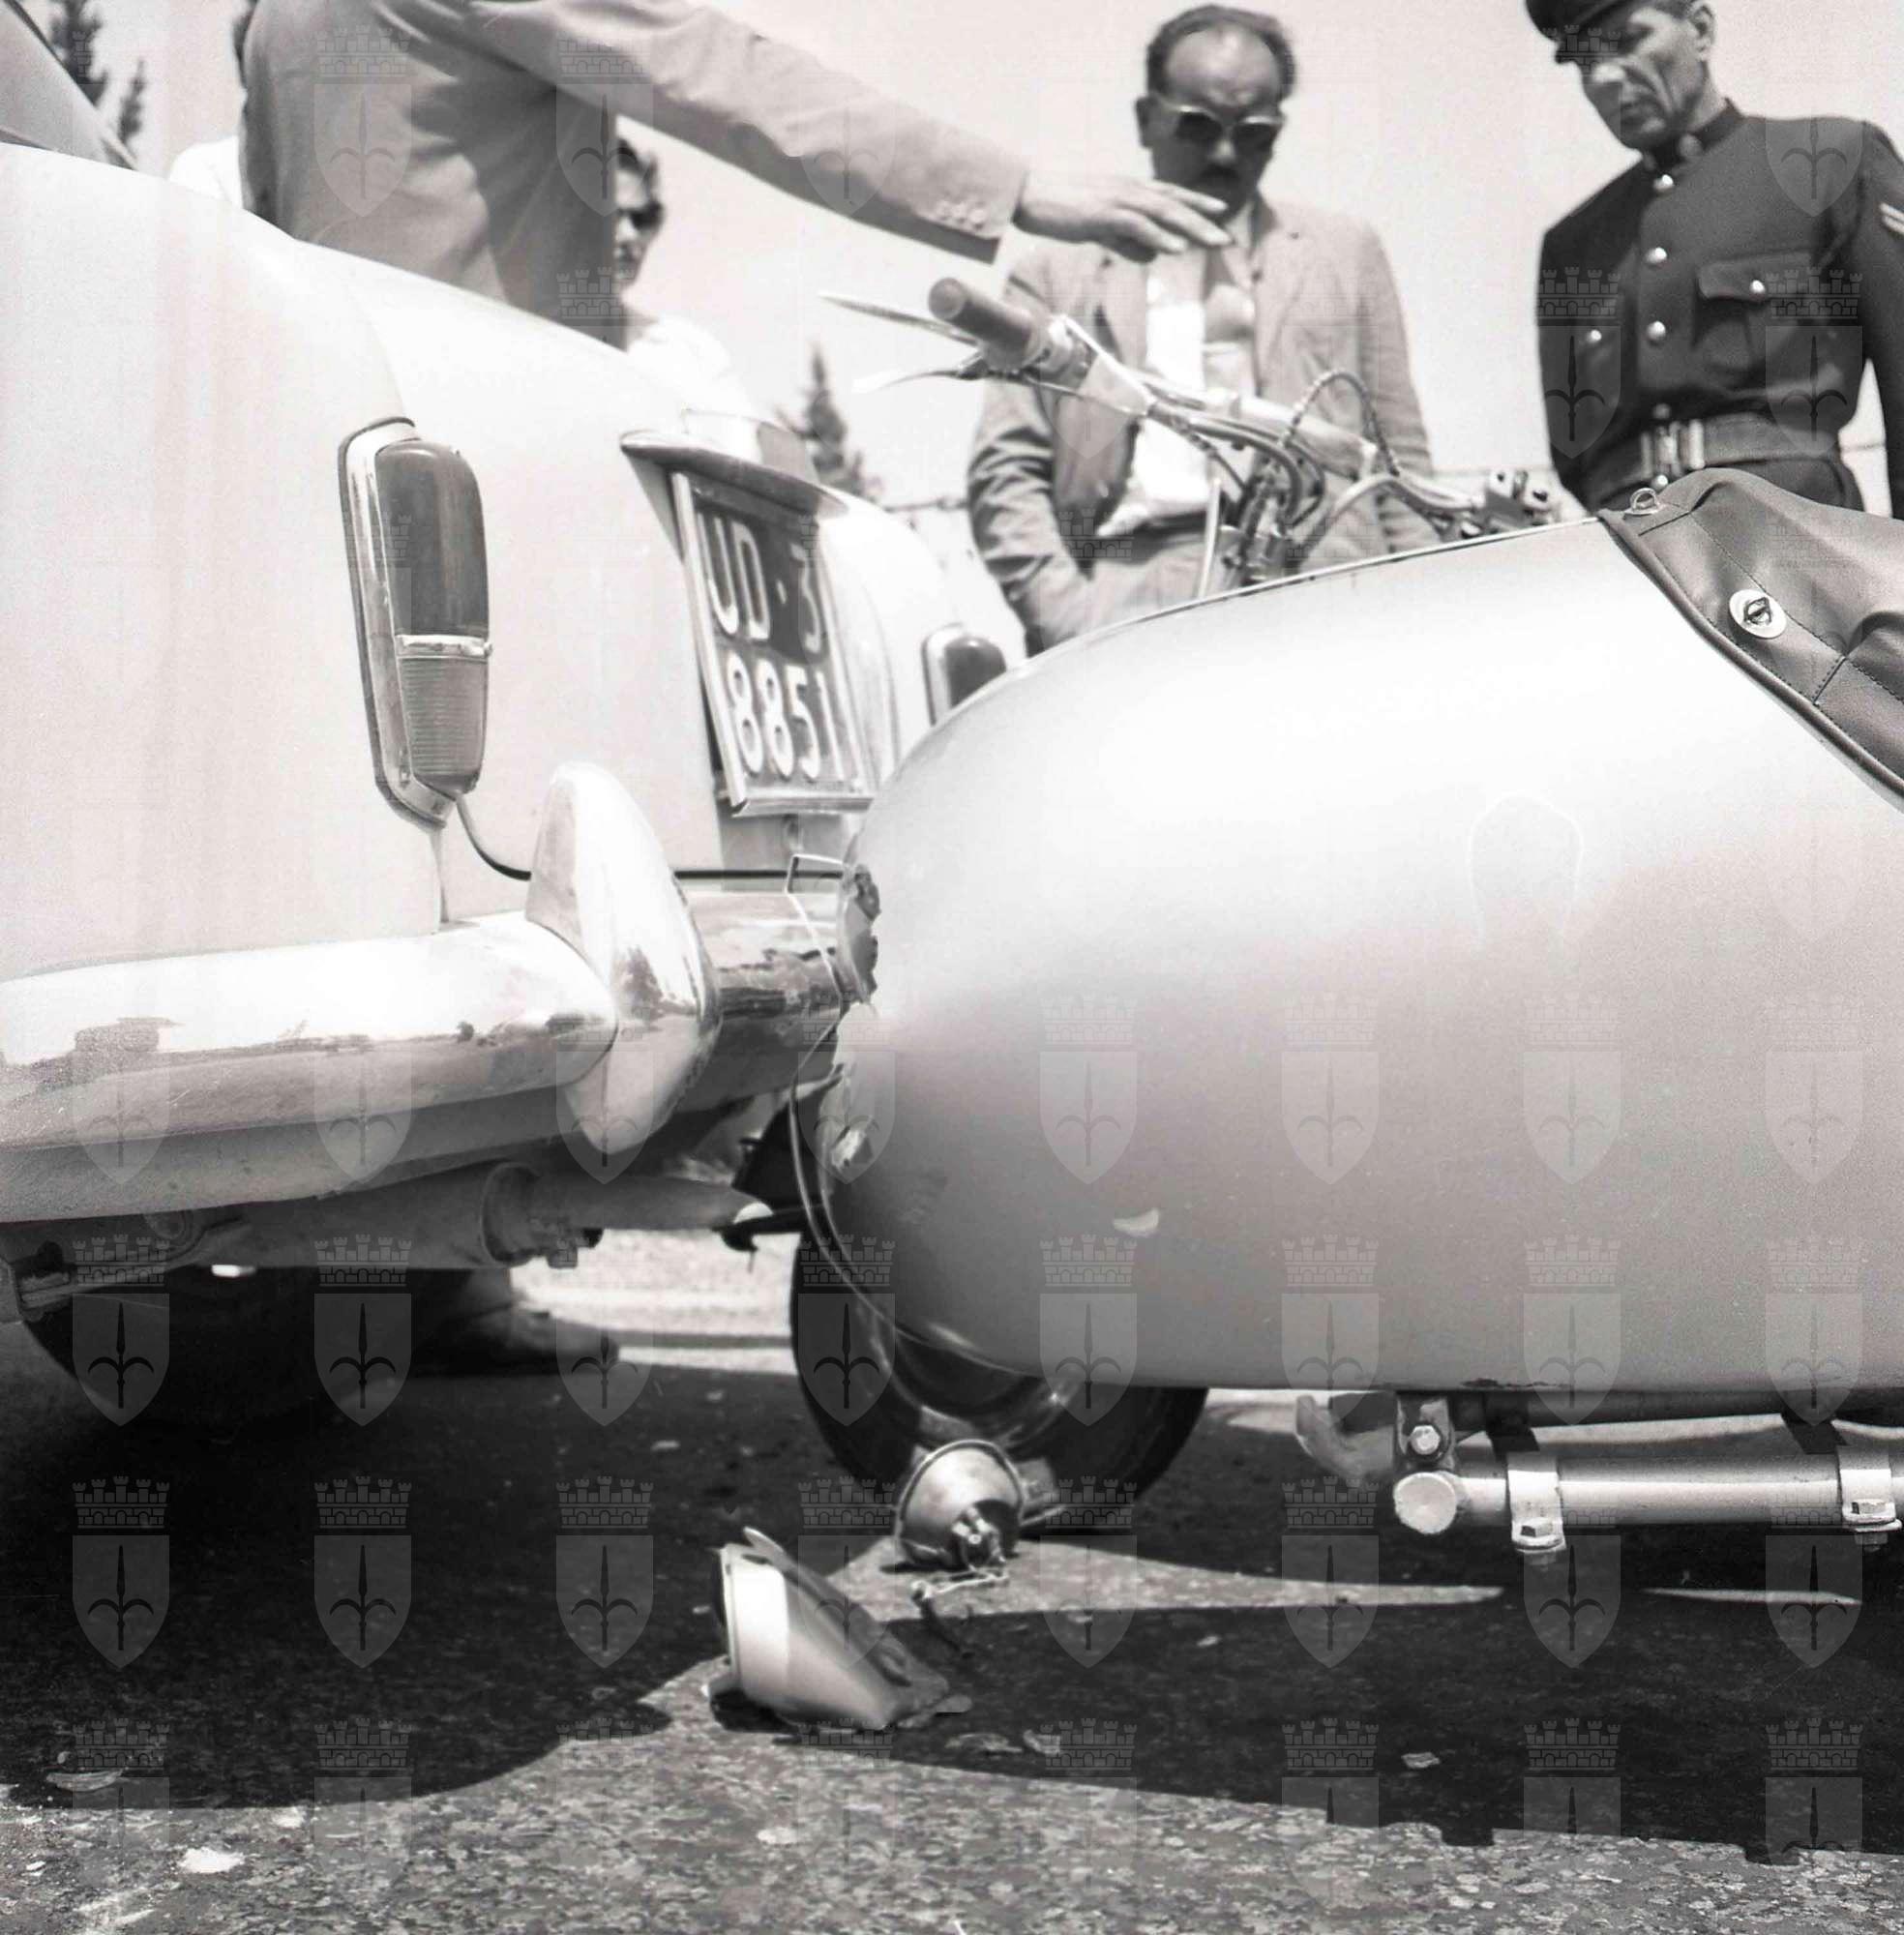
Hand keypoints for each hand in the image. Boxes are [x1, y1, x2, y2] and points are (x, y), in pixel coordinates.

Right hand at [1014, 172, 1229, 260]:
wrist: (1029, 195)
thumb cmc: (1060, 210)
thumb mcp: (1099, 227)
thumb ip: (1126, 240)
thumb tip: (1152, 252)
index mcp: (1128, 189)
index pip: (1170, 194)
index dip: (1197, 202)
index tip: (1221, 211)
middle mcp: (1129, 189)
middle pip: (1175, 204)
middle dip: (1203, 222)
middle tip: (1227, 239)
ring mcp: (1117, 199)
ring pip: (1164, 212)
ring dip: (1192, 228)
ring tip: (1214, 243)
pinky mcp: (1103, 214)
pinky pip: (1138, 225)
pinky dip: (1159, 236)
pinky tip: (1176, 248)